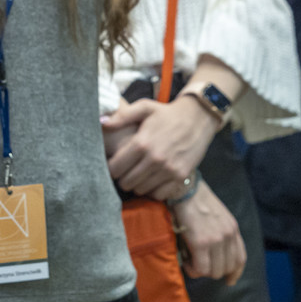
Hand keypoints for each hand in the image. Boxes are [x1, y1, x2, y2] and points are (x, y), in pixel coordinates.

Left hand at [103, 95, 221, 198]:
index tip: (114, 164)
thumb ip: (122, 116)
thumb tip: (102, 124)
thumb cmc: (167, 113)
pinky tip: (153, 178)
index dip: (111, 168)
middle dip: (123, 177)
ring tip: (140, 173)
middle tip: (126, 170)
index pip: (115, 168)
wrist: (198, 118)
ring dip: (137, 184)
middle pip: (126, 182)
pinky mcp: (179, 176)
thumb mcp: (144, 108)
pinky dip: (153, 189)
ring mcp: (168, 170)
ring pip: (141, 190)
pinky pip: (158, 194)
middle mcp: (154, 159)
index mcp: (142, 143)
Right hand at [175, 182, 245, 285]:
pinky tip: (186, 262)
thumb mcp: (217, 216)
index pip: (240, 259)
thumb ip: (221, 233)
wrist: (184, 188)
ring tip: (190, 261)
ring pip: (213, 271)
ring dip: (201, 271)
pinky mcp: (201, 243)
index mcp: (233, 229)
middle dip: (212, 271)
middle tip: (198, 264)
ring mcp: (216, 240)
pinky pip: (201, 269)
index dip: (234, 273)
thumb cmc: (195, 200)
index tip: (229, 281)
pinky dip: (193, 270)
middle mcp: (228, 236)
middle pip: (226, 268)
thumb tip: (215, 255)